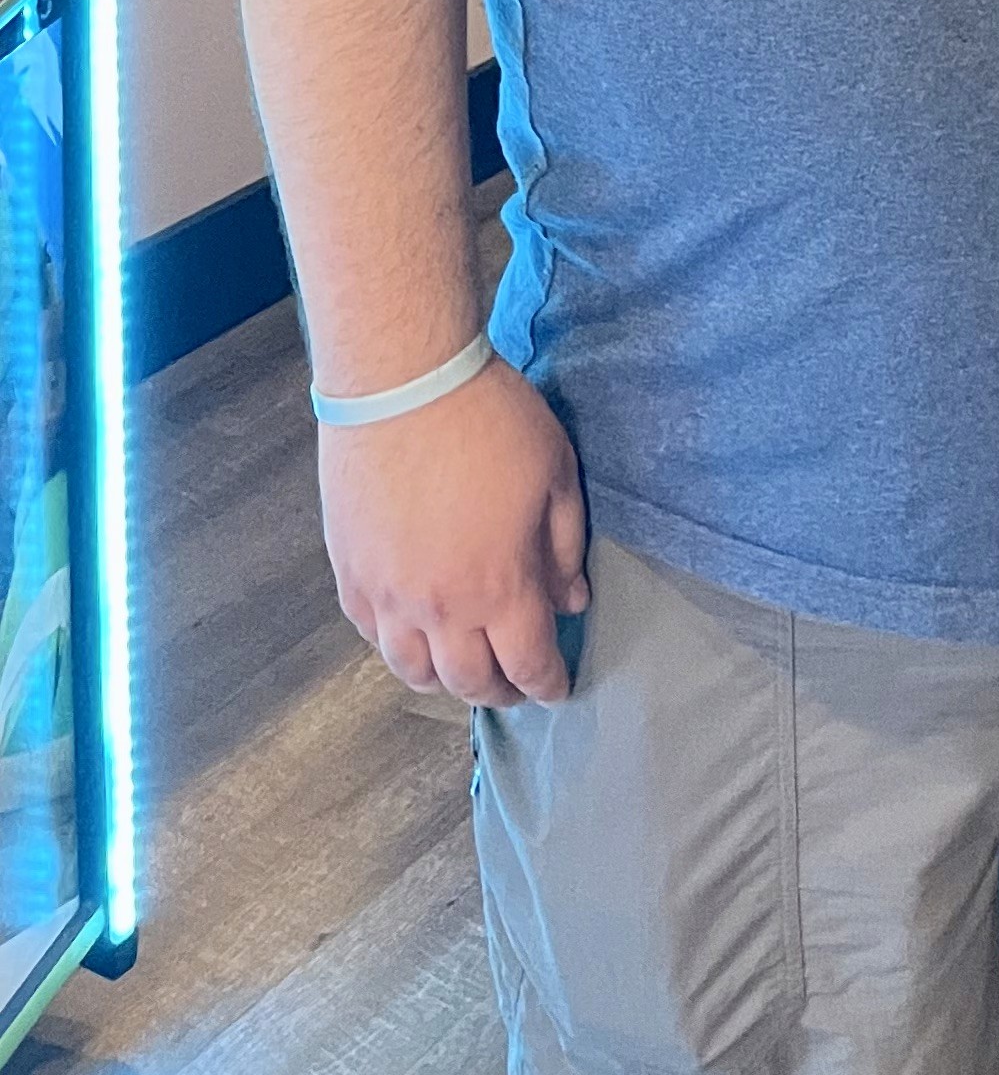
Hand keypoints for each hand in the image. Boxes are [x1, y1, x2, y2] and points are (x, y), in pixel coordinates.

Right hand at [321, 357, 590, 705]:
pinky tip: (413, 638)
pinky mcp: (349, 575)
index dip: (548, 683)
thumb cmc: (491, 419)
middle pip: (469, 681)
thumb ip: (565, 547)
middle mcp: (440, 609)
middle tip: (517, 685)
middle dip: (501, 692)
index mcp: (500, 587)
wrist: (404, 382)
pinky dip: (398, 649)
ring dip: (445, 681)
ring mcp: (388, 597)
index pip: (528, 663)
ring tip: (465, 671)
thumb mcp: (556, 473)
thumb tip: (571, 600)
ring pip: (413, 671)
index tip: (559, 686)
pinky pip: (372, 636)